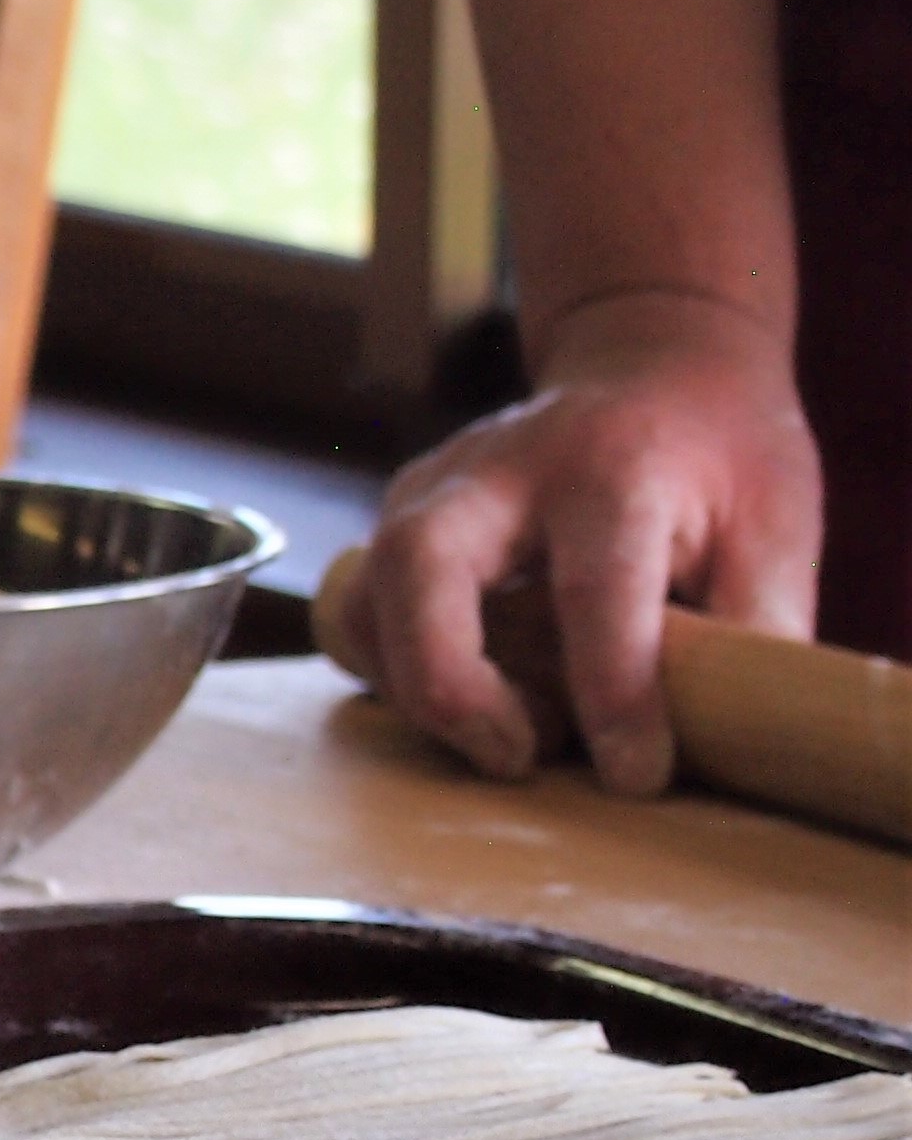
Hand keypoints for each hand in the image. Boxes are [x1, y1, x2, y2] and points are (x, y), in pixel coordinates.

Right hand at [358, 291, 820, 791]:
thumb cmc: (722, 457)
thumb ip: (751, 633)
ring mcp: (430, 487)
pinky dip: (400, 674)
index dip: (614, 694)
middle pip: (419, 566)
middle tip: (514, 756)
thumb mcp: (775, 531)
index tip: (638, 775)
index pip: (595, 587)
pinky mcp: (397, 517)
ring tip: (509, 735)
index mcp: (613, 466)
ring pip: (369, 598)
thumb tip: (729, 743)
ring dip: (417, 690)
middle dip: (449, 682)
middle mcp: (497, 468)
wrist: (652, 364)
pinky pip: (364, 613)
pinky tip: (478, 700)